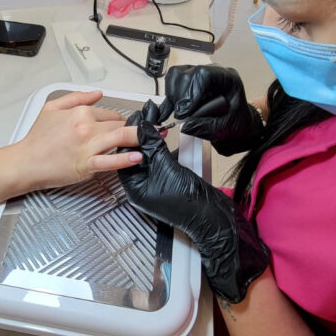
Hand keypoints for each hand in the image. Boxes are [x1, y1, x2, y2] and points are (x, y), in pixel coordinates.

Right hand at [9, 91, 140, 191]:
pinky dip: (125, 158)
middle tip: (151, 133)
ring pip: (121, 137)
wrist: (25, 162)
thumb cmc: (37, 139)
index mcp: (79, 112)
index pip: (110, 113)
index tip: (128, 126)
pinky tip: (137, 156)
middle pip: (120, 125)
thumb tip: (97, 94)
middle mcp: (86, 127)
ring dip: (140, 138)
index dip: (120, 120)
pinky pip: (110, 161)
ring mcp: (87, 146)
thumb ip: (76, 97)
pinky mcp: (86, 165)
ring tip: (154, 139)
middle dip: (135, 129)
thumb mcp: (51, 108)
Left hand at [118, 101, 270, 302]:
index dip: (129, 138)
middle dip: (143, 138)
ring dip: (156, 143)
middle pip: (137, 156)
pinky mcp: (171, 182)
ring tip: (160, 126)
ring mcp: (157, 186)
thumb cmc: (186, 201)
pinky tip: (171, 141)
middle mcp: (143, 187)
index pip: (124, 158)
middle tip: (149, 120)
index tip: (136, 121)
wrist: (210, 215)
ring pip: (152, 158)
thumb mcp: (166, 168)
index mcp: (134, 188)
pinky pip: (164, 162)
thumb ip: (153, 146)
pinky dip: (167, 151)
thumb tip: (143, 128)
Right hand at [159, 64, 264, 155]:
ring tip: (179, 114)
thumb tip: (186, 125)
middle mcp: (212, 72)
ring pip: (177, 75)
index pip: (205, 74)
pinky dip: (168, 98)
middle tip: (182, 116)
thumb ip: (207, 127)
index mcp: (227, 79)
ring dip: (174, 96)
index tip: (186, 112)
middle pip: (188, 74)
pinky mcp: (188, 82)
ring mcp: (199, 75)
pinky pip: (171, 82)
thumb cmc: (236, 122)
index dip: (192, 92)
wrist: (236, 124)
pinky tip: (166, 112)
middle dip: (182, 97)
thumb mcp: (226, 129)